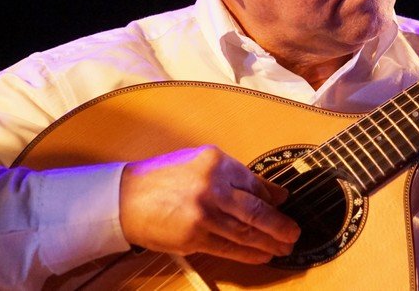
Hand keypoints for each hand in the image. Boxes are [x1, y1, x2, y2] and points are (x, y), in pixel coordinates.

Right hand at [119, 145, 300, 263]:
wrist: (123, 198)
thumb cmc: (161, 180)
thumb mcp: (200, 165)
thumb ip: (238, 177)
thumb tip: (276, 193)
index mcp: (215, 161)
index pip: (254, 183)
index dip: (272, 200)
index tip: (284, 207)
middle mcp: (212, 185)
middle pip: (256, 210)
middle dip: (280, 225)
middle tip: (294, 233)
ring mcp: (203, 211)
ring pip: (246, 232)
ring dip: (269, 242)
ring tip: (284, 248)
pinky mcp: (194, 235)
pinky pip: (229, 247)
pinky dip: (249, 253)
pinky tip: (261, 255)